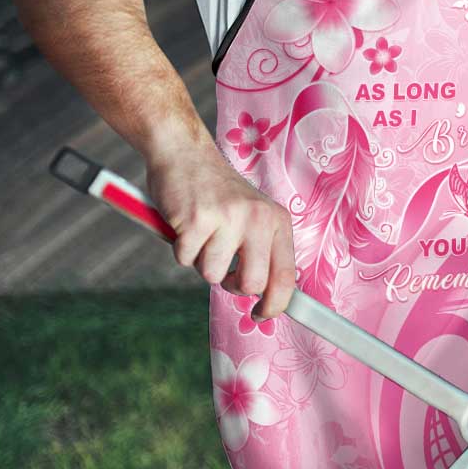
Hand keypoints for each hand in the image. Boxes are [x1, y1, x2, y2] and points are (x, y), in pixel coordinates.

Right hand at [145, 144, 295, 319]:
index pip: (286, 276)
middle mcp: (258, 218)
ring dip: (201, 261)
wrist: (184, 153)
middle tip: (222, 268)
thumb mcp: (253, 215)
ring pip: (213, 275)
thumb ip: (261, 250)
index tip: (262, 315)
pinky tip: (185, 224)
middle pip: (252, 284)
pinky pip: (185, 260)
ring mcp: (228, 218)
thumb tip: (266, 297)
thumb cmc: (217, 193)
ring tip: (202, 233)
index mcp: (277, 220)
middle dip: (232, 286)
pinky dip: (180, 249)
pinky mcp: (197, 219)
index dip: (275, 305)